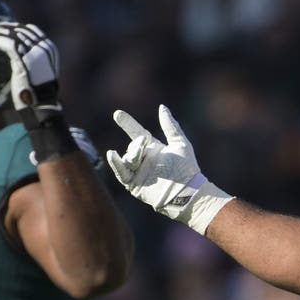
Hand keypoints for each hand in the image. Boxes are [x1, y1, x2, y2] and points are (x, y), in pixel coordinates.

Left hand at [0, 22, 60, 115]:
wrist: (42, 105)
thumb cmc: (39, 91)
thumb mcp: (41, 71)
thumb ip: (34, 58)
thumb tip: (19, 51)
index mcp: (50, 49)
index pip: (31, 30)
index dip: (16, 27)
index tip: (3, 27)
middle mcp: (44, 48)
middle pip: (21, 30)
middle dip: (4, 27)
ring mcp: (35, 53)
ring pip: (13, 35)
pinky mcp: (23, 60)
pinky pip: (7, 44)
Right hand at [106, 105, 231, 233]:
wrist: (187, 192)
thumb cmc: (187, 169)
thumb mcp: (180, 143)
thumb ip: (170, 126)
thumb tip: (162, 107)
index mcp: (154, 149)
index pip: (137, 133)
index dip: (128, 123)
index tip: (117, 114)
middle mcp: (144, 160)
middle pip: (132, 146)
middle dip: (136, 144)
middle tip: (143, 144)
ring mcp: (138, 172)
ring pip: (126, 158)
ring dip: (131, 154)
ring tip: (140, 155)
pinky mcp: (134, 184)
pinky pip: (121, 172)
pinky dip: (116, 163)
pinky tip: (112, 154)